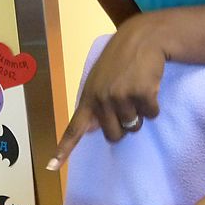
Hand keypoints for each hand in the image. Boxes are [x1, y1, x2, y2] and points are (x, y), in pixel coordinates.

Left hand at [48, 16, 165, 164]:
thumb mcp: (100, 79)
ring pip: (135, 126)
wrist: (143, 37)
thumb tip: (93, 128)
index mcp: (88, 98)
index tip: (51, 166)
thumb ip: (95, 102)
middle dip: (124, 126)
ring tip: (138, 90)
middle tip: (128, 105)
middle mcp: (101, 99)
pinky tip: (149, 86)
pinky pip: (152, 114)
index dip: (63, 149)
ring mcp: (121, 96)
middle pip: (114, 135)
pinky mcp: (142, 93)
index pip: (74, 128)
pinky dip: (154, 106)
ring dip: (141, 113)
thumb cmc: (121, 59)